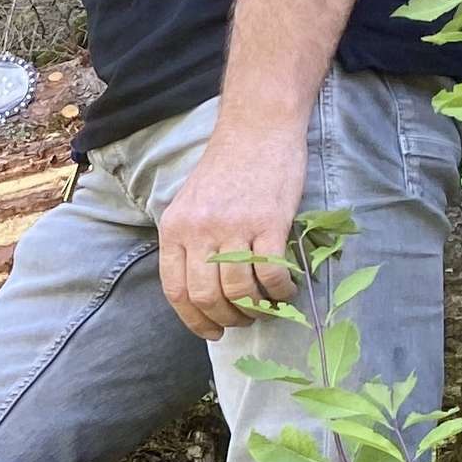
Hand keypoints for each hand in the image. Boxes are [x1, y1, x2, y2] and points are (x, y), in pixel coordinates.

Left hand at [158, 122, 309, 338]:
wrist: (257, 129)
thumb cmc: (226, 169)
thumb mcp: (191, 205)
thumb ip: (190, 243)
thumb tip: (201, 292)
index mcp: (175, 229)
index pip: (176, 290)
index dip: (193, 319)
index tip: (211, 331)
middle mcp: (199, 230)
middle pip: (206, 296)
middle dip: (225, 318)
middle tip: (242, 320)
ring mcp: (234, 227)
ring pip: (240, 289)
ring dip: (255, 308)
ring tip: (266, 307)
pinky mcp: (269, 222)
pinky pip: (272, 272)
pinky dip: (280, 291)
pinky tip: (285, 290)